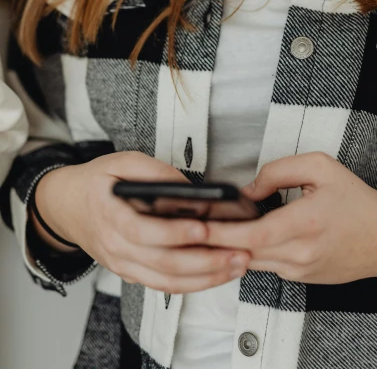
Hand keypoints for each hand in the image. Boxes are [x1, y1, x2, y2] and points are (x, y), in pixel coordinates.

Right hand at [33, 152, 249, 293]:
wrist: (65, 207)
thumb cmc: (96, 182)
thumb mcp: (121, 162)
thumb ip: (153, 171)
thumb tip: (188, 186)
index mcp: (110, 217)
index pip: (144, 232)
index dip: (175, 233)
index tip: (204, 228)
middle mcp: (116, 248)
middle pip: (163, 264)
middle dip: (205, 262)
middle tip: (238, 253)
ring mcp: (123, 266)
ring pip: (167, 282)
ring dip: (205, 278)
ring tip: (237, 265)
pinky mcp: (132, 274)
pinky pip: (164, 286)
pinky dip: (193, 284)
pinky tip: (218, 274)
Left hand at [204, 152, 376, 284]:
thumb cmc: (355, 199)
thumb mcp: (320, 167)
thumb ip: (278, 171)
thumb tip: (247, 191)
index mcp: (306, 222)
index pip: (253, 234)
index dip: (221, 232)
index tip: (197, 225)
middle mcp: (301, 252)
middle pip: (245, 252)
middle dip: (214, 240)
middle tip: (187, 226)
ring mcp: (300, 270)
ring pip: (253, 261)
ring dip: (230, 247)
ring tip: (207, 229)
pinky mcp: (301, 277)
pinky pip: (267, 264)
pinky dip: (251, 251)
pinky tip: (240, 237)